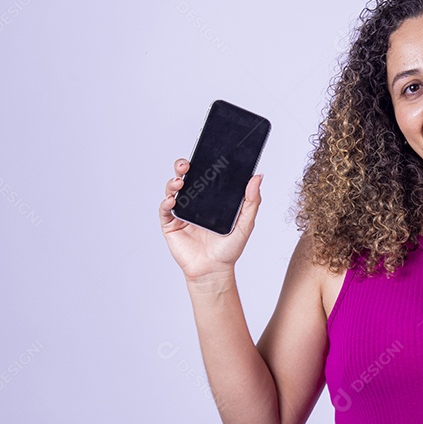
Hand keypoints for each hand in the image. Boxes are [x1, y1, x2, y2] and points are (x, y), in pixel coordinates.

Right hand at [159, 158, 263, 280]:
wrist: (214, 270)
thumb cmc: (229, 248)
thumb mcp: (245, 223)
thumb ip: (252, 201)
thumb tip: (258, 176)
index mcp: (211, 199)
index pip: (205, 175)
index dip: (203, 163)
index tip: (206, 153)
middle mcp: (195, 202)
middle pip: (186, 178)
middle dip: (183, 167)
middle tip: (187, 164)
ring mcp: (181, 212)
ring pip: (172, 190)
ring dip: (173, 182)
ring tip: (180, 182)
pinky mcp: (171, 224)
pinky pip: (164, 210)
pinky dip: (166, 202)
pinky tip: (172, 200)